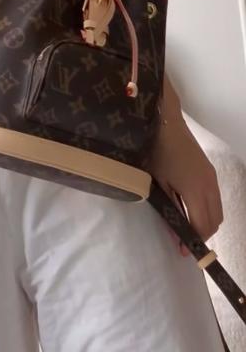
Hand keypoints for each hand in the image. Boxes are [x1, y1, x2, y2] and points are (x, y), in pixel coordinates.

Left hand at [145, 110, 223, 256]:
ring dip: (207, 223)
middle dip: (202, 235)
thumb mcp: (158, 183)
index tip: (182, 252)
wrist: (166, 123)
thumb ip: (169, 210)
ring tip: (187, 227)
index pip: (201, 225)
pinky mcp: (210, 172)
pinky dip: (208, 210)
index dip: (193, 241)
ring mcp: (212, 178)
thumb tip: (175, 237)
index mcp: (196, 191)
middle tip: (184, 241)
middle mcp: (210, 186)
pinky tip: (192, 209)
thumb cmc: (156, 152)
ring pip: (218, 211)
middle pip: (215, 222)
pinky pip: (216, 199)